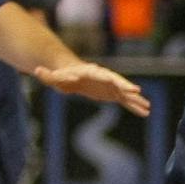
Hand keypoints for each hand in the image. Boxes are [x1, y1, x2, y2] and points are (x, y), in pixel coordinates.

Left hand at [34, 61, 151, 115]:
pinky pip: (125, 101)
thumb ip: (47, 75)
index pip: (105, 75)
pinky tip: (145, 113)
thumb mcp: (53, 77)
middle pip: (118, 82)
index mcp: (93, 73)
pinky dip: (134, 107)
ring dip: (136, 101)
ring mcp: (110, 86)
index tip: (119, 84)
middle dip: (127, 87)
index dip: (114, 80)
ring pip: (125, 94)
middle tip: (137, 92)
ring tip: (148, 108)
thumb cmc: (62, 76)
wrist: (70, 75)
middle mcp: (105, 78)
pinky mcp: (112, 94)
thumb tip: (37, 70)